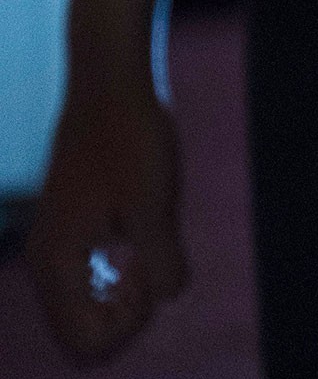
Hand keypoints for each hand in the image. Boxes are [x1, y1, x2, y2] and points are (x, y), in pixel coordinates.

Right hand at [25, 77, 186, 364]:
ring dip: (121, 297)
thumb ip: (162, 263)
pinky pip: (85, 278)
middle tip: (155, 266)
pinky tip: (140, 240)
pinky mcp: (69, 224)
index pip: (87, 343)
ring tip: (151, 253)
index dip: (132, 325)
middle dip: (125, 317)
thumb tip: (166, 298)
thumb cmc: (133, 137)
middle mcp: (45, 261)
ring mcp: (54, 243)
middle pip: (81, 333)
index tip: (154, 275)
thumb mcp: (156, 204)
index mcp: (57, 264)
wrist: (110, 80)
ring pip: (83, 307)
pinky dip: (113, 276)